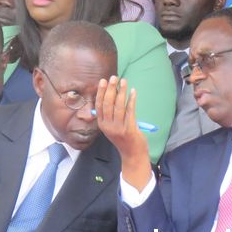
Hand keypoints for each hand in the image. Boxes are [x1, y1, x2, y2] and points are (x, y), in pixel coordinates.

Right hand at [95, 76, 150, 190]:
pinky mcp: (130, 129)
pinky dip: (132, 100)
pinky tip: (133, 92)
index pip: (99, 105)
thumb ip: (110, 115)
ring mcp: (119, 128)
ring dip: (121, 92)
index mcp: (102, 125)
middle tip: (114, 78)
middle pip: (108, 104)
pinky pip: (130, 111)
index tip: (103, 81)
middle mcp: (108, 126)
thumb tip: (112, 95)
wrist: (132, 154)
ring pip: (119, 106)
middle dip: (110, 89)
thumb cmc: (123, 138)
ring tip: (124, 81)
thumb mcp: (112, 128)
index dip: (100, 92)